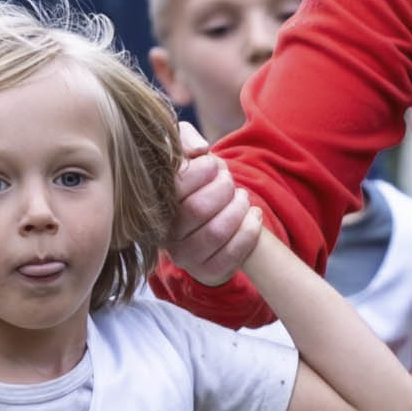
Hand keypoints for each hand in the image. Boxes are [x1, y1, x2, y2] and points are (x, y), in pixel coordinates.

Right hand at [167, 139, 262, 287]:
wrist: (212, 218)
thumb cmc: (197, 179)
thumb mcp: (186, 151)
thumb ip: (186, 138)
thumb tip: (200, 150)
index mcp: (157, 202)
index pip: (177, 186)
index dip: (202, 171)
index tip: (214, 164)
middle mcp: (165, 234)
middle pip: (198, 209)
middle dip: (223, 188)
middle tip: (230, 181)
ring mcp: (185, 257)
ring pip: (216, 232)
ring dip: (238, 209)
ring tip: (242, 197)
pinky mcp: (208, 271)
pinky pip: (232, 256)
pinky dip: (250, 231)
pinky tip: (254, 216)